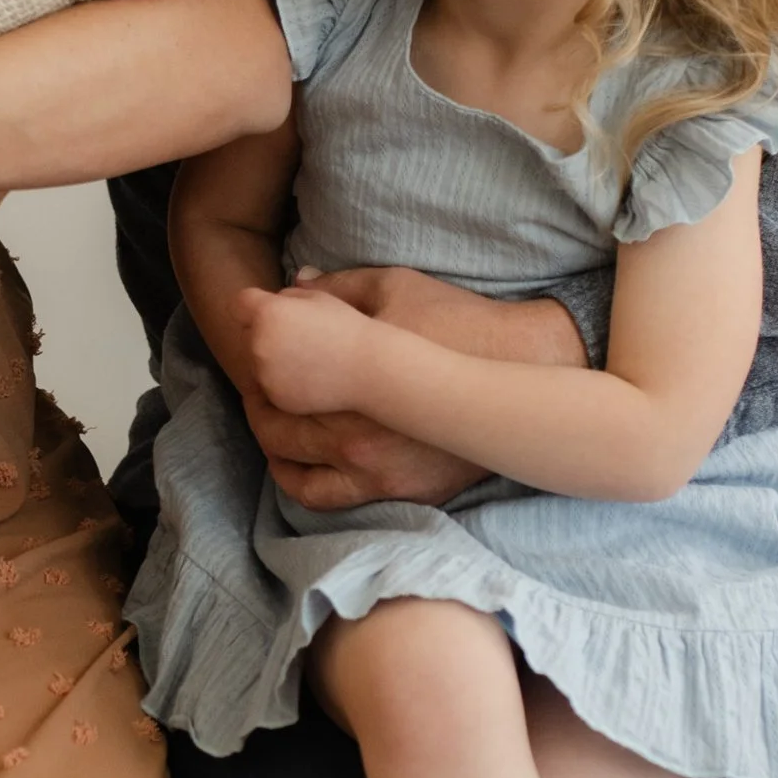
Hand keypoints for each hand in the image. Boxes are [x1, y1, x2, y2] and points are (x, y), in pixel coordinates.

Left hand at [223, 267, 586, 512]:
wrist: (525, 371)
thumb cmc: (461, 321)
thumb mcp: (395, 288)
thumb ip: (337, 289)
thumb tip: (294, 284)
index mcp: (349, 370)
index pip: (273, 358)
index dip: (255, 339)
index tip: (252, 330)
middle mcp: (352, 427)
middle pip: (271, 413)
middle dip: (256, 389)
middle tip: (256, 375)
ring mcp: (369, 465)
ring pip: (285, 457)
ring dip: (266, 433)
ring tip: (268, 414)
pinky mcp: (390, 489)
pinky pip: (317, 494)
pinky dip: (292, 475)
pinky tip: (289, 456)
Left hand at [236, 279, 378, 422]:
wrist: (371, 370)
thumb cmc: (351, 326)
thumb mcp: (323, 298)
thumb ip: (293, 294)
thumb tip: (282, 293)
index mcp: (268, 313)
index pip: (240, 304)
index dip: (253, 305)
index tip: (269, 309)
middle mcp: (259, 344)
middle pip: (248, 333)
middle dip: (265, 332)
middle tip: (299, 333)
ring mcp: (265, 374)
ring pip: (257, 361)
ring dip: (273, 357)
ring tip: (309, 356)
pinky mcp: (276, 397)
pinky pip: (271, 384)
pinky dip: (284, 380)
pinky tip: (312, 375)